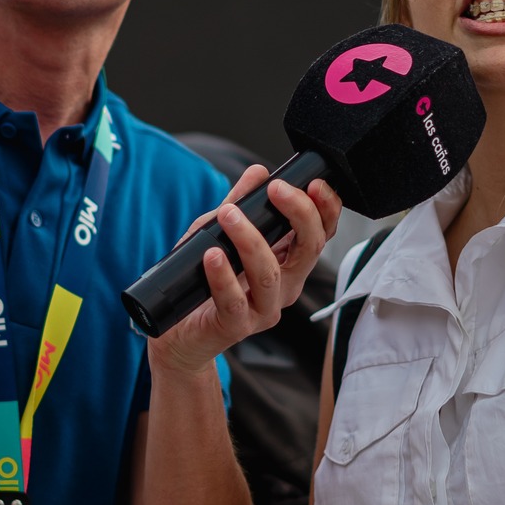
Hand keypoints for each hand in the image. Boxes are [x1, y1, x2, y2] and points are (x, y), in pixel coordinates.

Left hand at [150, 166, 342, 376]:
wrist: (178, 332)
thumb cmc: (201, 280)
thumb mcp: (218, 232)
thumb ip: (239, 204)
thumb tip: (258, 172)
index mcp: (288, 262)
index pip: (320, 234)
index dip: (326, 208)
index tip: (313, 183)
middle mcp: (285, 286)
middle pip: (309, 249)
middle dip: (299, 214)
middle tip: (277, 189)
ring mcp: (263, 309)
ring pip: (271, 274)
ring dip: (250, 239)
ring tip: (228, 214)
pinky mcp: (236, 326)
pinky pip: (235, 300)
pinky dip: (223, 275)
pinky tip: (213, 255)